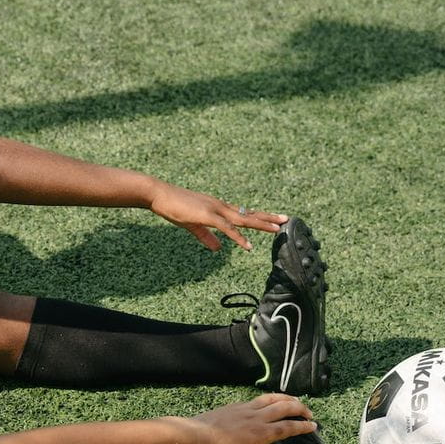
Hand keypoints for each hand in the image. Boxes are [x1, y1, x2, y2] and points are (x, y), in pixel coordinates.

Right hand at [148, 182, 288, 250]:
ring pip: (243, 219)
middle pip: (248, 214)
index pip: (242, 213)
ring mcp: (215, 210)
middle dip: (268, 217)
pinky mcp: (207, 216)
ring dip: (261, 224)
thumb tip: (219, 249)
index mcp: (217, 207)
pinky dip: (239, 238)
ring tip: (277, 229)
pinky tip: (248, 246)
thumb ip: (206, 237)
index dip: (258, 217)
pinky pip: (227, 228)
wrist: (159, 194)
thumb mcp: (192, 225)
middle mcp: (220, 206)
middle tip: (286, 219)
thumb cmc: (173, 207)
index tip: (273, 220)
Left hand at [182, 393, 315, 443]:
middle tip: (309, 414)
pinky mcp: (235, 406)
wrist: (193, 436)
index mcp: (261, 434)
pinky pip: (257, 399)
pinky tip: (268, 403)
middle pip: (284, 407)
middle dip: (300, 409)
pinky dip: (269, 398)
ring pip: (271, 398)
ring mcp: (245, 409)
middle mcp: (256, 418)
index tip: (314, 426)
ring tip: (294, 401)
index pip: (288, 428)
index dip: (302, 427)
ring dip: (285, 398)